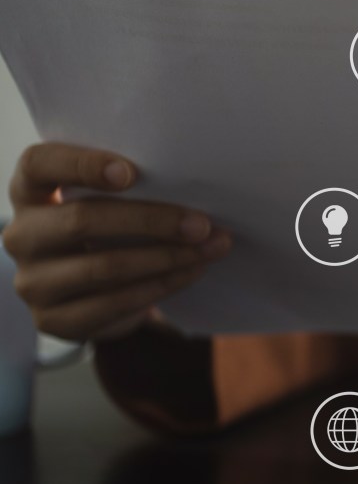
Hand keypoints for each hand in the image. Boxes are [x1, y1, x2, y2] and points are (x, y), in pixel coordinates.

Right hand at [4, 143, 229, 341]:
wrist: (97, 289)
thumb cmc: (111, 223)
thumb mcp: (112, 198)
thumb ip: (132, 184)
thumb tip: (195, 183)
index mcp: (30, 190)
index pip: (40, 164)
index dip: (82, 165)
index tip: (131, 172)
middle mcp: (21, 235)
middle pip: (81, 220)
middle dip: (150, 221)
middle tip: (201, 223)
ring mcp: (32, 282)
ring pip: (104, 266)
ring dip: (167, 258)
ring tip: (211, 247)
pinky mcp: (54, 320)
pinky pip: (114, 303)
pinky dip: (161, 285)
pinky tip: (192, 271)